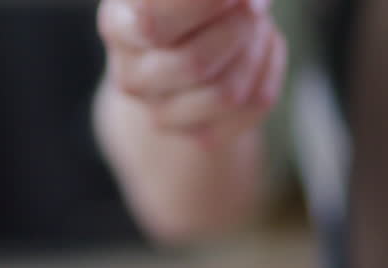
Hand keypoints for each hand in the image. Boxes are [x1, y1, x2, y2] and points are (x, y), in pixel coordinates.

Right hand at [98, 0, 286, 144]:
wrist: (184, 50)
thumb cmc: (189, 3)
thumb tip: (241, 0)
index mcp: (118, 24)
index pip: (153, 21)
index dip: (202, 4)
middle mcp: (130, 75)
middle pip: (194, 63)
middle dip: (239, 26)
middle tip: (253, 5)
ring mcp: (160, 112)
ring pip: (227, 92)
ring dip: (257, 47)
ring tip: (256, 24)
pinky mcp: (198, 134)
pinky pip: (252, 104)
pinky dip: (269, 68)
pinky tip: (261, 49)